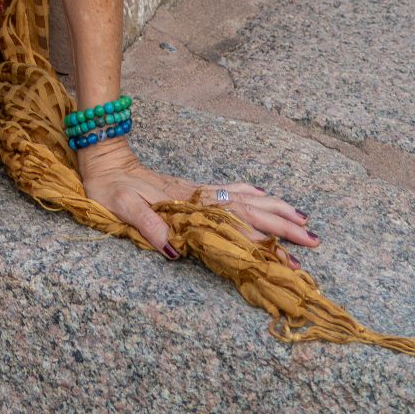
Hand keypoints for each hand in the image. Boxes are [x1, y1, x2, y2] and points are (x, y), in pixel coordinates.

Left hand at [76, 137, 318, 260]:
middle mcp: (197, 195)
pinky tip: (262, 194)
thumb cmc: (109, 186)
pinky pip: (227, 189)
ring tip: (302, 220)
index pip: (234, 225)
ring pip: (243, 198)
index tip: (289, 257)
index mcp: (187, 204)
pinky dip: (248, 192)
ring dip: (273, 209)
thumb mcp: (121, 207)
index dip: (262, 242)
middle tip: (314, 240)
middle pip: (249, 210)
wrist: (101, 156)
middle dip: (282, 226)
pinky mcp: (190, 187)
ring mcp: (196, 190)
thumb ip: (147, 225)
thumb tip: (175, 251)